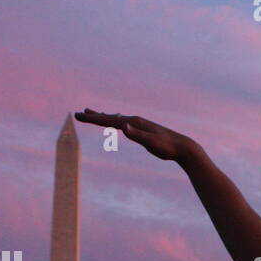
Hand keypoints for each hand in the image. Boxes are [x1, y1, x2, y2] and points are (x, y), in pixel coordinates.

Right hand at [74, 108, 195, 161]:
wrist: (182, 147)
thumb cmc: (167, 147)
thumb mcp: (152, 143)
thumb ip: (137, 135)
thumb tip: (124, 127)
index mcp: (134, 123)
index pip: (109, 121)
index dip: (93, 119)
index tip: (79, 116)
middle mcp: (135, 121)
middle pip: (109, 117)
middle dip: (93, 117)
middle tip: (78, 114)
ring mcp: (138, 124)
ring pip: (115, 119)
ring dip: (102, 116)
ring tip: (90, 113)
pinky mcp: (142, 130)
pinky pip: (123, 123)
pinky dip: (114, 121)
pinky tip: (114, 122)